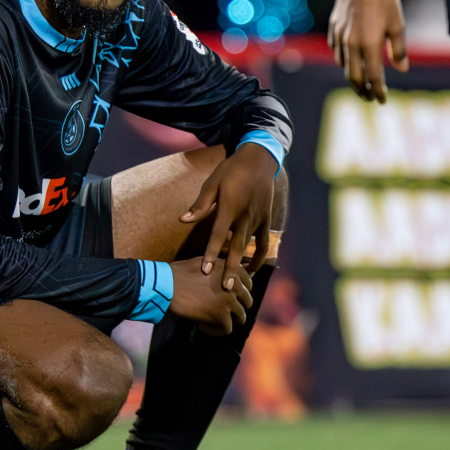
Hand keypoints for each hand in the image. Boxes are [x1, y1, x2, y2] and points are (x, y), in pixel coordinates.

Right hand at [168, 256, 252, 334]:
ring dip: (228, 320)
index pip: (249, 285)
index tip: (226, 297)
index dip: (239, 293)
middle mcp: (235, 284)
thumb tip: (231, 277)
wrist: (165, 284)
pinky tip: (202, 326)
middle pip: (247, 302)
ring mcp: (229, 300)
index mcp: (232, 269)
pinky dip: (215, 330)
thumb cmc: (179, 273)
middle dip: (235, 307)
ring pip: (241, 317)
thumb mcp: (205, 262)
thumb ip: (221, 268)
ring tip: (212, 320)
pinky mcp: (220, 314)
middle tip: (220, 310)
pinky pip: (227, 329)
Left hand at [180, 142, 277, 280]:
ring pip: (250, 248)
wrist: (259, 160)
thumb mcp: (212, 183)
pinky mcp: (266, 220)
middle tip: (226, 289)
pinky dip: (259, 257)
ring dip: (244, 267)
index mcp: (229, 208)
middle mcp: (245, 217)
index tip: (205, 271)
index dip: (210, 254)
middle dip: (230, 269)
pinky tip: (251, 269)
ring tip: (238, 284)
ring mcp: (258, 219)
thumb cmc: (230, 171)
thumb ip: (200, 204)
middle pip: (236, 248)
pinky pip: (263, 243)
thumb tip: (183, 220)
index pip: (218, 236)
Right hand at [328, 0, 408, 103]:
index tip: (383, 100)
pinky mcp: (333, 29)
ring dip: (353, 76)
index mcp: (370, 44)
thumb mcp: (398, 25)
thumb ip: (398, 50)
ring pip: (344, 65)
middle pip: (354, 77)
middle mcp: (352, 43)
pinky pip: (337, 51)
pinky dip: (344, 60)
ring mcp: (340, 36)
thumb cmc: (386, 0)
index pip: (374, 77)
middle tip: (371, 98)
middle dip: (363, 91)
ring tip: (362, 81)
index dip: (379, 92)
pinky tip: (351, 60)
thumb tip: (402, 70)